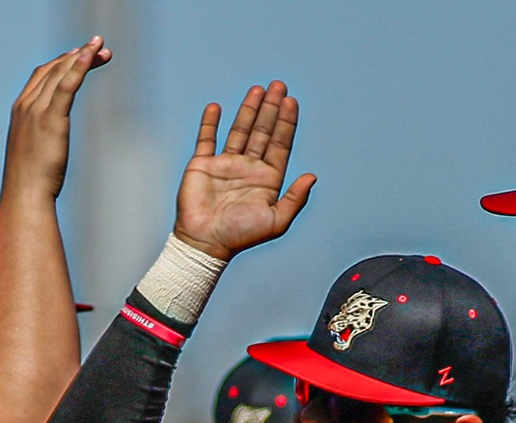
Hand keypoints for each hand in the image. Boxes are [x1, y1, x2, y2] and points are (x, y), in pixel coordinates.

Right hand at [4, 37, 110, 201]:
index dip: (62, 62)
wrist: (25, 195)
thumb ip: (41, 139)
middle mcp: (26, 105)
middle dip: (77, 56)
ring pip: (61, 73)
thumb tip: (50, 145)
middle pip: (53, 69)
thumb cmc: (30, 182)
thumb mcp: (34, 153)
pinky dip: (79, 66)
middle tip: (100, 48)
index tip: (79, 55)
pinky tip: (91, 55)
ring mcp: (36, 110)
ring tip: (102, 49)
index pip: (42, 75)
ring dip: (83, 57)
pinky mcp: (50, 118)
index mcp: (20, 110)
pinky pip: (67, 85)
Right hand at [174, 82, 315, 260]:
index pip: (280, 144)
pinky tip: (216, 107)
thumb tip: (312, 176)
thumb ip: (295, 198)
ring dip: (249, 109)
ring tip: (257, 89)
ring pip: (239, 130)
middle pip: (263, 131)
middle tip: (279, 86)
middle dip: (271, 108)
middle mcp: (248, 168)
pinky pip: (207, 139)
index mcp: (267, 179)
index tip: (291, 102)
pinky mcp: (203, 165)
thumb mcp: (276, 221)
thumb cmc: (240, 236)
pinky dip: (210, 123)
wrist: (205, 243)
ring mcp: (226, 164)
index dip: (286, 123)